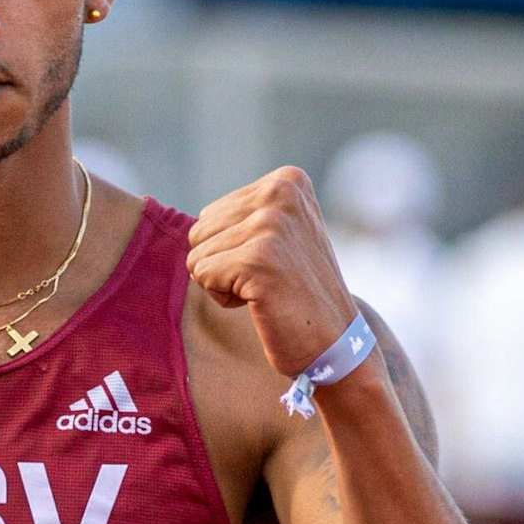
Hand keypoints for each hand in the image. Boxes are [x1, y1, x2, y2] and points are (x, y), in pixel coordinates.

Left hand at [186, 167, 356, 377]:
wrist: (335, 342)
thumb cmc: (299, 293)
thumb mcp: (281, 234)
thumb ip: (245, 215)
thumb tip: (189, 216)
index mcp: (287, 181)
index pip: (211, 215)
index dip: (233, 249)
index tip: (274, 264)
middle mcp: (281, 192)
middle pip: (199, 231)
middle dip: (224, 264)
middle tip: (269, 281)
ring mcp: (271, 223)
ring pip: (197, 255)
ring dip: (225, 282)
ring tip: (267, 290)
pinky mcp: (258, 257)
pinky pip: (201, 275)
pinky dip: (224, 298)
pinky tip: (262, 302)